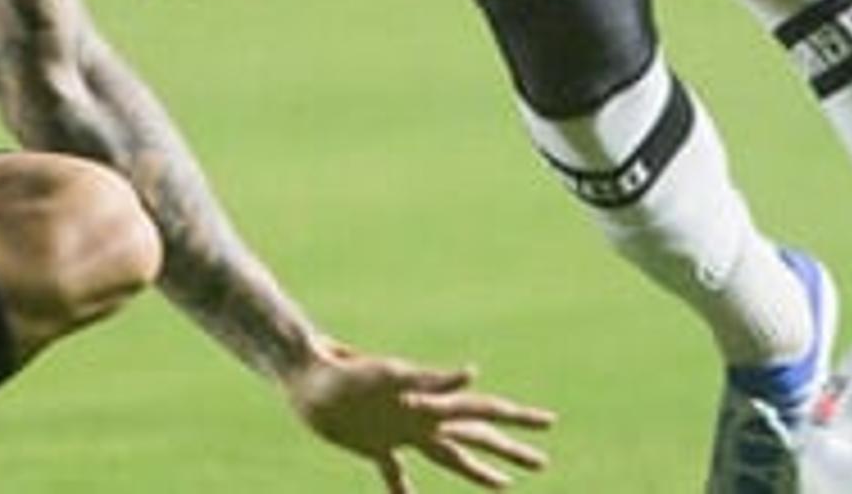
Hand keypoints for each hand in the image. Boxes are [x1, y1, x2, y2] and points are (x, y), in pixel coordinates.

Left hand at [285, 343, 555, 490]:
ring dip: (477, 471)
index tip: (548, 422)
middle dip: (509, 450)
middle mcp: (419, 417)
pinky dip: (403, 490)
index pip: (482, 410)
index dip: (517, 418)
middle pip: (474, 436)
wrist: (302, 374)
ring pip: (448, 456)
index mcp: (428, 402)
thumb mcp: (386, 374)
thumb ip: (427, 379)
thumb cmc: (341, 370)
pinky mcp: (373, 445)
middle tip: (542, 463)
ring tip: (504, 485)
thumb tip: (471, 374)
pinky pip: (395, 474)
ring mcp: (399, 432)